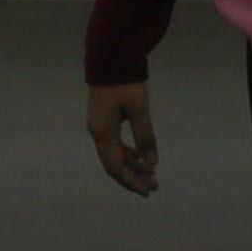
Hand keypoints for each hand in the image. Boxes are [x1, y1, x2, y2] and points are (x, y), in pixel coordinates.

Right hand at [85, 81, 159, 195]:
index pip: (116, 166)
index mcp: (103, 133)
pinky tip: (142, 157)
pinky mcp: (104, 120)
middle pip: (114, 164)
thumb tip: (151, 162)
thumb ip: (145, 137)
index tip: (146, 191)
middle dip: (133, 177)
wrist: (110, 59)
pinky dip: (128, 153)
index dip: (131, 181)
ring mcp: (99, 127)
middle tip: (153, 187)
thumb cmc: (125, 83)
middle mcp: (98, 133)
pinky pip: (115, 144)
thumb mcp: (139, 110)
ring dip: (132, 166)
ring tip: (152, 175)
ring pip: (115, 155)